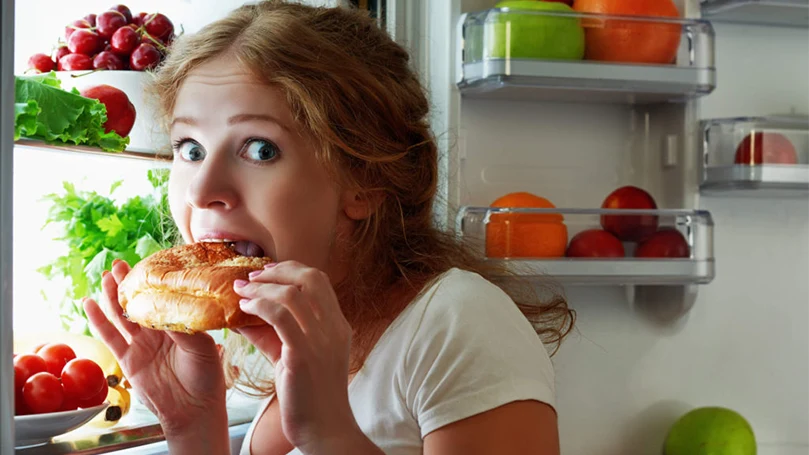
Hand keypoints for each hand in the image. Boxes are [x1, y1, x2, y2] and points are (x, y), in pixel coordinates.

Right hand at [83, 259, 227, 436]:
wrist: (194, 409)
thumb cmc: (206, 377)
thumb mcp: (201, 345)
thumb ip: (182, 326)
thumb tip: (167, 307)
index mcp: (178, 324)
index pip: (162, 297)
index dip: (151, 282)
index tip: (144, 264)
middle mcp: (159, 331)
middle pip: (139, 303)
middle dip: (128, 283)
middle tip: (119, 263)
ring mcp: (142, 344)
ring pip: (123, 315)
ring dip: (113, 296)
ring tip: (106, 276)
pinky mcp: (128, 359)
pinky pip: (110, 337)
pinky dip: (98, 320)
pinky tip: (89, 303)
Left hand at [234, 261, 359, 452]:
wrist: (325, 429)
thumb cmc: (309, 396)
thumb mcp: (295, 357)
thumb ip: (274, 334)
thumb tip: (244, 316)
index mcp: (338, 325)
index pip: (319, 280)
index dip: (291, 269)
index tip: (267, 272)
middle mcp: (333, 327)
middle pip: (310, 277)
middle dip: (277, 271)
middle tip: (251, 277)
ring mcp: (320, 340)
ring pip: (292, 294)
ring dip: (261, 288)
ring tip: (241, 292)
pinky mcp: (303, 355)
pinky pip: (280, 317)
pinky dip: (259, 306)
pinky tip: (244, 310)